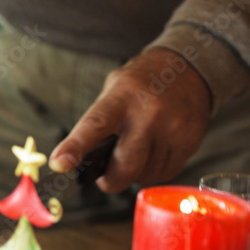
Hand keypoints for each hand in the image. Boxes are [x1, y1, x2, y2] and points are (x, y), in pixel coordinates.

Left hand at [48, 48, 211, 192]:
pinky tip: (156, 150)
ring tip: (138, 149)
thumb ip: (98, 124)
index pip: (94, 125)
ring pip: (145, 175)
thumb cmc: (140, 86)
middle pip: (125, 167)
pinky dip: (155, 170)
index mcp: (121, 98)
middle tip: (107, 176)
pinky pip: (165, 174)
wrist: (188, 69)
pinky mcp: (190, 142)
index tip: (59, 164)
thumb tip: (79, 162)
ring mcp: (173, 128)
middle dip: (111, 180)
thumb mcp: (114, 91)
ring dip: (135, 173)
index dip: (75, 147)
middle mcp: (149, 113)